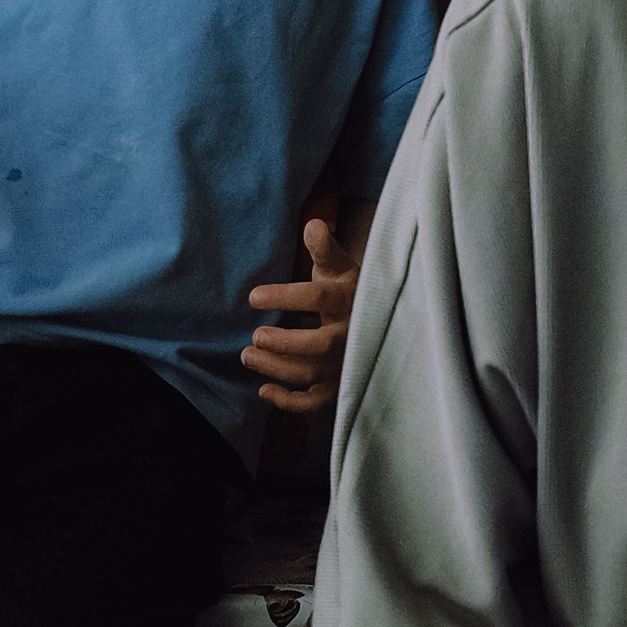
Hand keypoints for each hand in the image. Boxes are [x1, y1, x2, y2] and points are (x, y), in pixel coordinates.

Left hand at [244, 210, 369, 411]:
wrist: (379, 319)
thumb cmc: (347, 289)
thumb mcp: (339, 266)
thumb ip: (324, 248)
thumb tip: (313, 225)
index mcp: (350, 299)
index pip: (318, 298)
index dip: (286, 297)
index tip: (253, 296)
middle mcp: (352, 335)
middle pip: (320, 344)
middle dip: (286, 343)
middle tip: (254, 337)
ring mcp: (346, 363)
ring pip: (314, 372)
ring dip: (278, 368)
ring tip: (247, 356)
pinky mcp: (339, 385)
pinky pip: (317, 401)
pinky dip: (291, 402)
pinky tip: (264, 390)